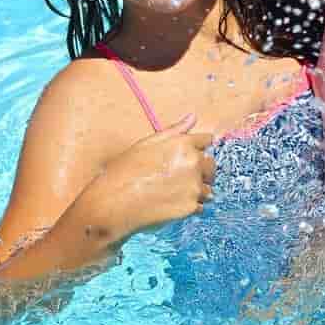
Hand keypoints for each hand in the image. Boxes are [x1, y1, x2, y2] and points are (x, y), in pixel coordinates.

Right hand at [94, 114, 214, 239]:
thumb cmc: (125, 172)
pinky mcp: (191, 206)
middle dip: (200, 169)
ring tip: (172, 192)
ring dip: (196, 189)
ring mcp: (194, 186)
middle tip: (179, 177)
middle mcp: (193, 163)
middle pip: (210, 165)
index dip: (198, 147)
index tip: (188, 155)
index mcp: (183, 144)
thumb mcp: (147, 143)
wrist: (114, 203)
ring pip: (207, 187)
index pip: (207, 141)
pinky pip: (200, 206)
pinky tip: (171, 204)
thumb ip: (174, 130)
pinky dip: (189, 206)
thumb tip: (192, 117)